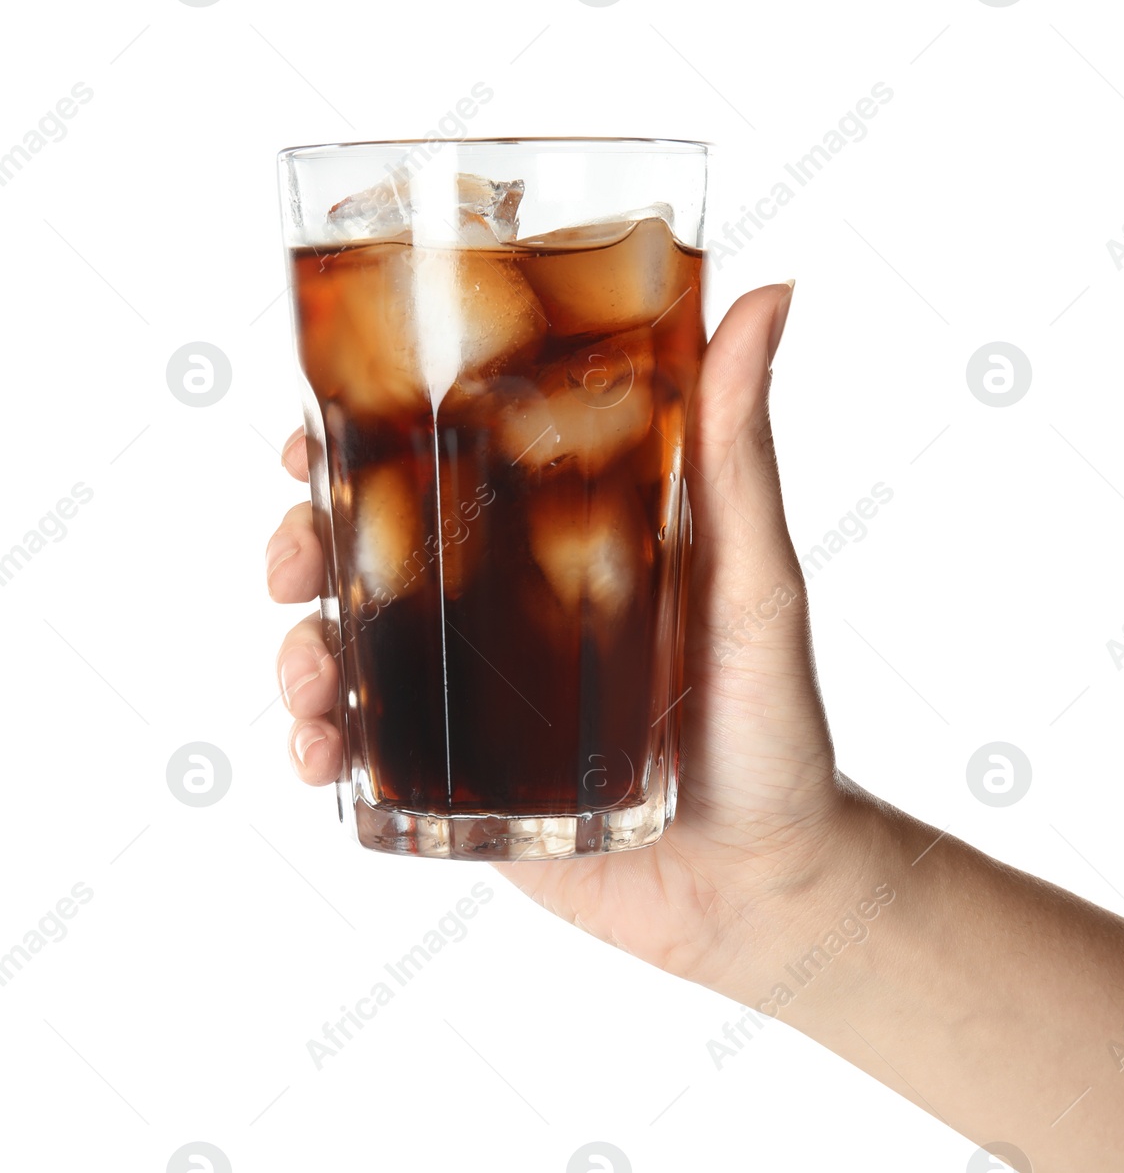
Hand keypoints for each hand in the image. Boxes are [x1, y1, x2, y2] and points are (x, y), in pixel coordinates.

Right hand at [266, 282, 851, 992]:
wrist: (767, 885)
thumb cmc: (774, 725)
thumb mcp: (757, 579)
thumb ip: (741, 451)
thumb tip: (771, 291)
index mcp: (563, 545)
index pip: (446, 469)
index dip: (363, 440)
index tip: (312, 428)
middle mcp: (509, 613)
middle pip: (372, 554)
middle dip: (304, 543)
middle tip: (294, 557)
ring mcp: (479, 704)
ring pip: (349, 651)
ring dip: (299, 645)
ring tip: (311, 670)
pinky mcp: (462, 789)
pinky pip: (367, 757)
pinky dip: (322, 744)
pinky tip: (320, 749)